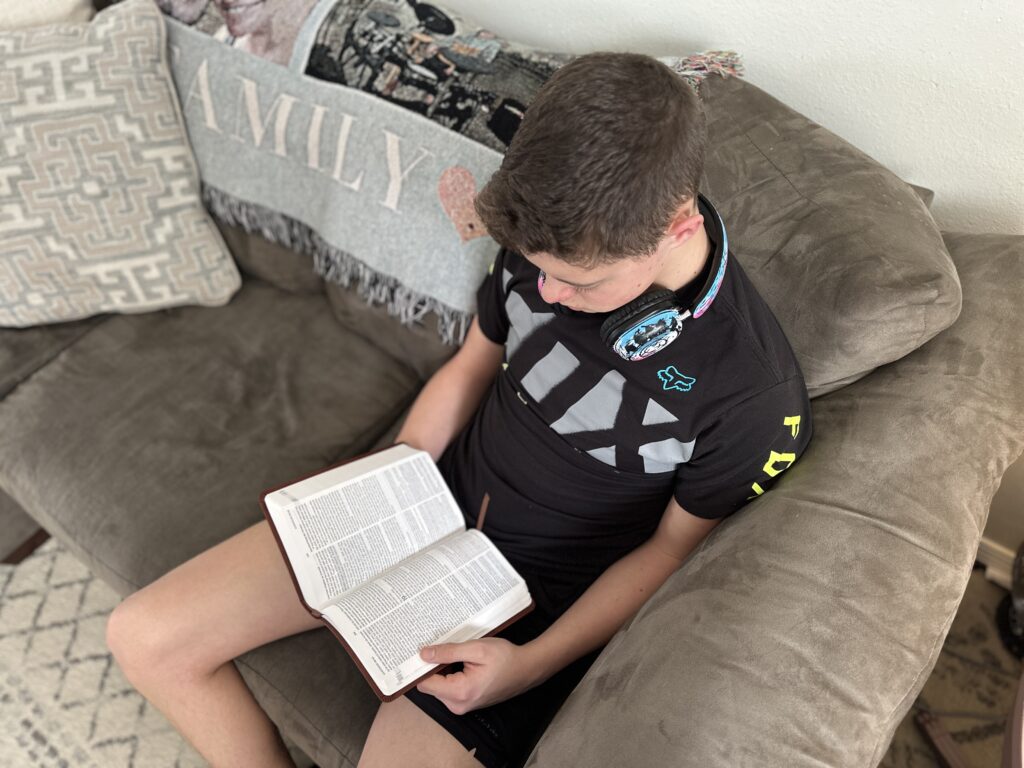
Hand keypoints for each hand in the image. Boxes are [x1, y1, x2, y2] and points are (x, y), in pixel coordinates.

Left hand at [416, 638, 542, 714]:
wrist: (526, 669)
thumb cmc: (505, 658)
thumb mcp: (476, 648)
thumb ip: (448, 652)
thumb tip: (424, 654)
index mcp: (460, 692)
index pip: (425, 683)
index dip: (421, 666)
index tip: (420, 650)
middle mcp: (458, 705)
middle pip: (430, 685)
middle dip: (433, 666)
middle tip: (441, 647)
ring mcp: (462, 706)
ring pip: (439, 686)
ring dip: (442, 669)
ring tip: (456, 653)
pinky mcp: (466, 702)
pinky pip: (448, 688)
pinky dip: (450, 674)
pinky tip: (461, 661)